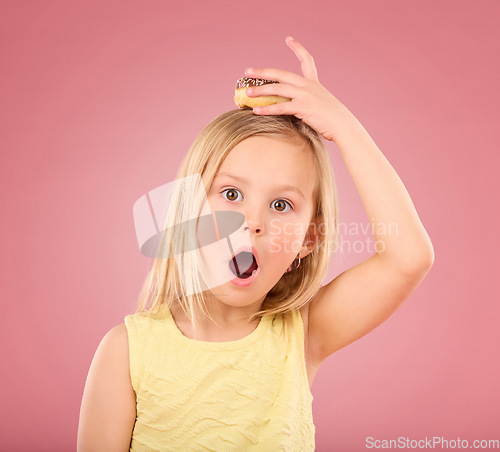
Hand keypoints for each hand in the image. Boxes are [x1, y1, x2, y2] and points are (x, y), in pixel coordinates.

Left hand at [244, 36, 358, 142]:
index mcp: (314, 84)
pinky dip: (267, 109)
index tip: (289, 38)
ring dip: (260, 90)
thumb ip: (308, 103)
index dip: (298, 48)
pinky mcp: (303, 108)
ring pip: (278, 89)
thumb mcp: (321, 106)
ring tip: (247, 92)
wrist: (345, 127)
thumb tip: (294, 109)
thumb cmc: (334, 121)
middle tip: (248, 71)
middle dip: (263, 72)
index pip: (307, 60)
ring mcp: (306, 95)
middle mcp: (309, 86)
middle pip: (281, 74)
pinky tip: (256, 110)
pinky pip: (281, 107)